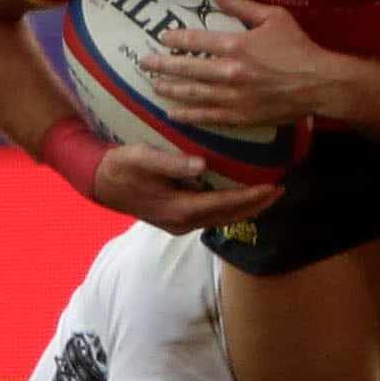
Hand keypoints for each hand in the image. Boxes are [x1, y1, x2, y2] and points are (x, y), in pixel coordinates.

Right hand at [90, 143, 279, 235]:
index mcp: (178, 208)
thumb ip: (171, 163)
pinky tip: (240, 197)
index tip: (272, 187)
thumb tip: (201, 165)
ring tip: (268, 195)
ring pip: (221, 218)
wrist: (98, 182)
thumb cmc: (120, 166)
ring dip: (246, 208)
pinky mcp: (176, 217)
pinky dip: (230, 207)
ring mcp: (179, 222)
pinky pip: (211, 215)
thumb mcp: (142, 158)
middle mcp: (182, 221)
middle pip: (228, 216)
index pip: (224, 204)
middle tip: (281, 190)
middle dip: (256, 205)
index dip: (250, 197)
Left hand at [144, 0, 342, 130]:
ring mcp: (234, 96)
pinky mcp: (241, 115)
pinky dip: (188, 115)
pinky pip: (208, 116)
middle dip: (162, 65)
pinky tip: (173, 114)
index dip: (175, 39)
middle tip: (144, 63)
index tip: (162, 38)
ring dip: (171, 90)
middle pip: (187, 68)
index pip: (196, 40)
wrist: (319, 83)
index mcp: (237, 44)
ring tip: (154, 86)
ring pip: (193, 93)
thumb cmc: (298, 48)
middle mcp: (231, 71)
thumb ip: (241, 6)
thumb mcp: (273, 18)